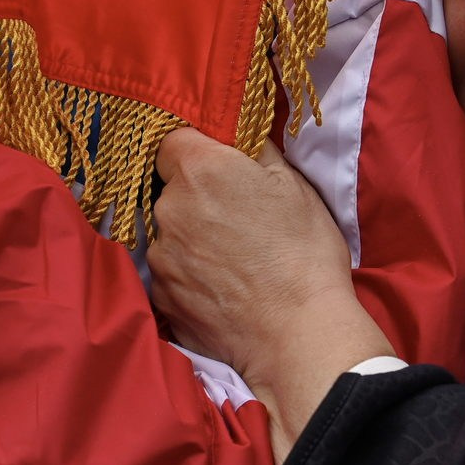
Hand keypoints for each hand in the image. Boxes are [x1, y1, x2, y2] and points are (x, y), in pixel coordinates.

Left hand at [150, 129, 392, 451]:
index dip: (194, 150)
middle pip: (168, 188)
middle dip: (195, 195)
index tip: (218, 165)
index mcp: (200, 170)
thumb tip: (235, 130)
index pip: (171, 139)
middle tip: (236, 216)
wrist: (298, 335)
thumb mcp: (294, 184)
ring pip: (168, 232)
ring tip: (234, 258)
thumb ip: (253, 147)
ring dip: (191, 237)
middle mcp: (168, 209)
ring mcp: (160, 257)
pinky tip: (225, 286)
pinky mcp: (161, 296)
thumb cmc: (304, 254)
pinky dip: (190, 274)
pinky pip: (170, 271)